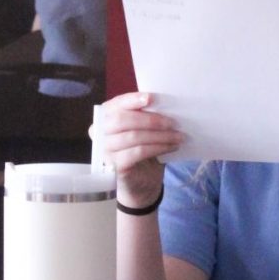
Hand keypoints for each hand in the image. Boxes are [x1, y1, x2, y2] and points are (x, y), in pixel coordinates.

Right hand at [91, 92, 182, 208]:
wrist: (141, 181)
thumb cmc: (143, 149)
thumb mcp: (144, 129)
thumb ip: (146, 116)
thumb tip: (167, 103)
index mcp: (104, 119)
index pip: (114, 105)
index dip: (131, 100)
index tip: (151, 98)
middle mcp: (99, 134)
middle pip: (123, 120)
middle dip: (152, 120)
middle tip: (174, 122)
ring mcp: (104, 152)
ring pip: (133, 136)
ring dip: (160, 135)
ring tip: (179, 136)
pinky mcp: (114, 167)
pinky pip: (138, 152)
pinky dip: (158, 147)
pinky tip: (172, 147)